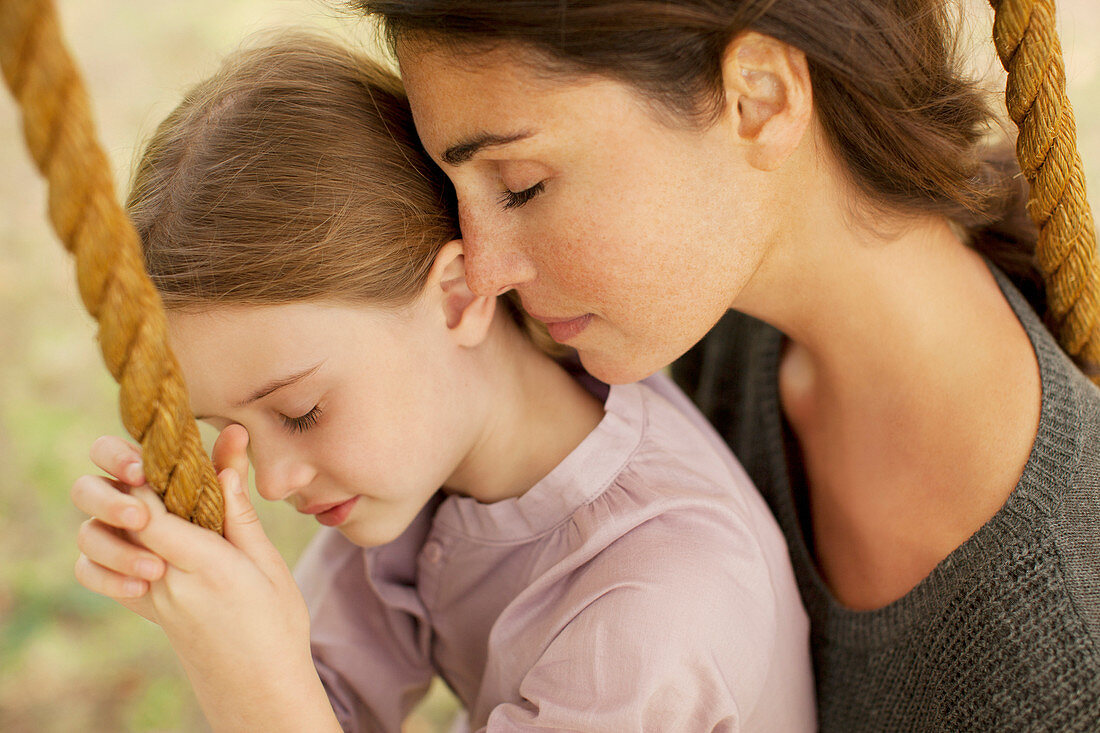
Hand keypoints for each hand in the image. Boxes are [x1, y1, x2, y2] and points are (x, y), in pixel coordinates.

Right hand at [72, 425, 250, 611]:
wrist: (229, 597)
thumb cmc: (233, 540)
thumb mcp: (236, 506)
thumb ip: (231, 471)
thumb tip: (236, 432)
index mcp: (143, 476)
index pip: (109, 451)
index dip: (116, 457)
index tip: (142, 473)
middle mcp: (117, 501)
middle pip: (85, 488)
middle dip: (108, 502)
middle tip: (141, 519)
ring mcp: (106, 537)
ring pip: (86, 533)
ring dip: (115, 548)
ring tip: (156, 568)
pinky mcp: (103, 571)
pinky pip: (86, 571)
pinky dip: (109, 579)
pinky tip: (141, 588)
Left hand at [76, 427, 336, 729]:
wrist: (258, 689)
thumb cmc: (276, 622)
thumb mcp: (268, 563)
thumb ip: (239, 510)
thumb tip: (228, 450)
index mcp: (205, 566)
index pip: (151, 508)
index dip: (148, 471)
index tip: (167, 446)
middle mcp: (166, 581)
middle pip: (117, 518)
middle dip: (122, 484)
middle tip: (152, 468)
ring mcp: (148, 597)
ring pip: (96, 544)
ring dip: (113, 514)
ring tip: (150, 500)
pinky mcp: (141, 608)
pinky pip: (99, 571)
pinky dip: (107, 545)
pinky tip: (144, 534)